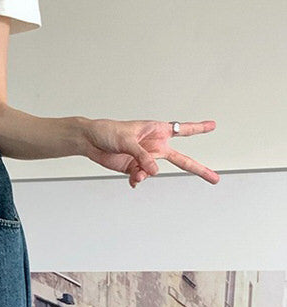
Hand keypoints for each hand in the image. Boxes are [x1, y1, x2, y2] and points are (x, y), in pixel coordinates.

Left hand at [79, 118, 218, 187]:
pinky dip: (137, 181)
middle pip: (181, 159)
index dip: (198, 128)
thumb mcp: (127, 141)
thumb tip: (154, 171)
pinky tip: (132, 180)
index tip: (213, 125)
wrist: (91, 142)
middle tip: (215, 178)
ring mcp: (145, 158)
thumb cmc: (108, 132)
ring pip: (155, 172)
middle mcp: (154, 146)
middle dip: (198, 169)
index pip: (182, 130)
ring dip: (146, 175)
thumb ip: (142, 156)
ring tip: (135, 173)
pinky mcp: (134, 167)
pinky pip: (141, 178)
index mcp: (157, 131)